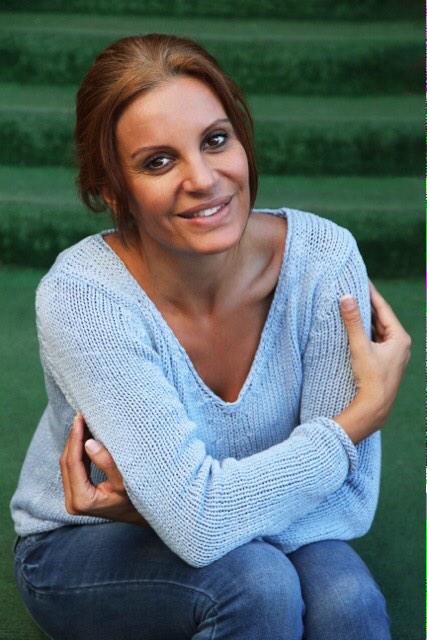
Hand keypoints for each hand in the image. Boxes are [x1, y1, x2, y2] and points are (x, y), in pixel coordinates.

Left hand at [60, 413, 149, 526]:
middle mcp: (73, 502)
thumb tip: (89, 443)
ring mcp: (73, 498)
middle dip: (73, 438)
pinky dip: (78, 450)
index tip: (80, 418)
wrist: (140, 514)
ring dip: (75, 442)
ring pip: (68, 463)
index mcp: (82, 500)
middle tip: (81, 416)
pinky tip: (85, 435)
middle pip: (67, 462)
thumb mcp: (124, 481)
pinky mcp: (77, 492)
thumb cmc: (136, 499)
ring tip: (83, 421)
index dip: (75, 438)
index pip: (73, 463)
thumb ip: (107, 462)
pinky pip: (74, 467)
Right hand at [333, 280, 410, 442]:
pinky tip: (352, 328)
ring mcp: (392, 354)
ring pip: (377, 330)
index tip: (361, 280)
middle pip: (381, 319)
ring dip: (364, 319)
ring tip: (350, 305)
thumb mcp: (360, 347)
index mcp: (400, 338)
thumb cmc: (370, 378)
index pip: (384, 309)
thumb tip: (347, 297)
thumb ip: (353, 322)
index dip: (371, 293)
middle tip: (353, 289)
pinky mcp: (384, 362)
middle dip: (367, 305)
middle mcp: (399, 344)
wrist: (374, 408)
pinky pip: (374, 340)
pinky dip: (364, 332)